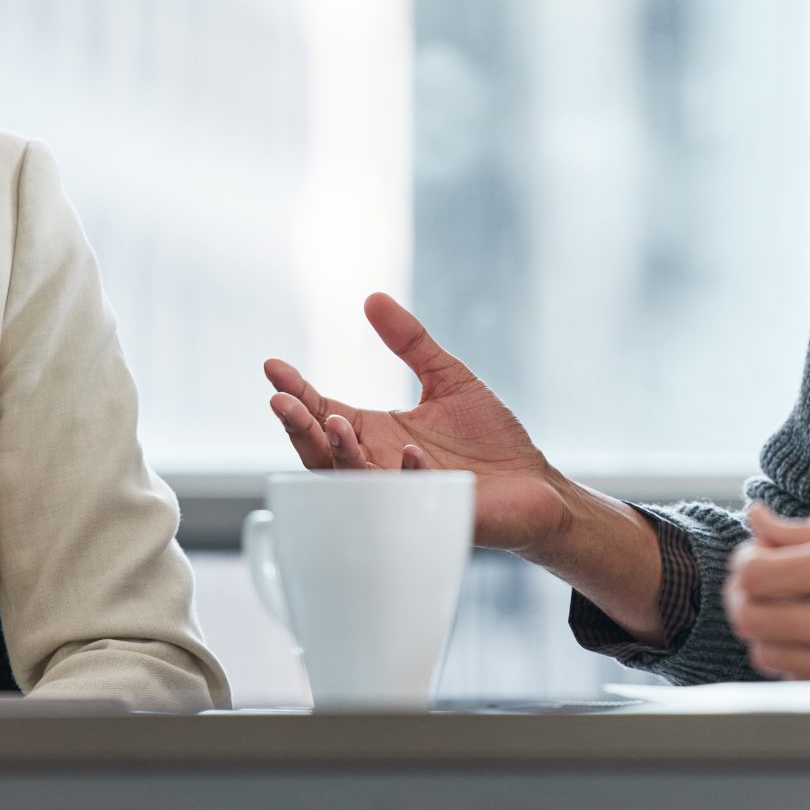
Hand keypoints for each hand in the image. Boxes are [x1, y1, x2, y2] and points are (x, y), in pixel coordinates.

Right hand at [265, 292, 575, 554]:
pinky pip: (409, 497)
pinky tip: (411, 453)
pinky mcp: (434, 511)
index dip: (297, 391)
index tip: (273, 365)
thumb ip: (410, 343)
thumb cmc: (490, 438)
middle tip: (279, 400)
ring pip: (352, 479)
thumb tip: (372, 297)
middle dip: (298, 426)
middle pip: (321, 450)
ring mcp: (402, 493)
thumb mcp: (447, 378)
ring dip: (340, 453)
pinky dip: (407, 475)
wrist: (536, 484)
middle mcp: (379, 465)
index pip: (323, 412)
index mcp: (376, 434)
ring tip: (334, 422)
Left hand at [722, 504, 809, 678]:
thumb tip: (759, 518)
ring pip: (769, 654)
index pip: (757, 575)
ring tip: (785, 608)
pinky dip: (793, 657)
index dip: (744, 563)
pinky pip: (801, 678)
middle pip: (752, 619)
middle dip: (745, 597)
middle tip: (760, 582)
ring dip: (765, 629)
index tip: (756, 555)